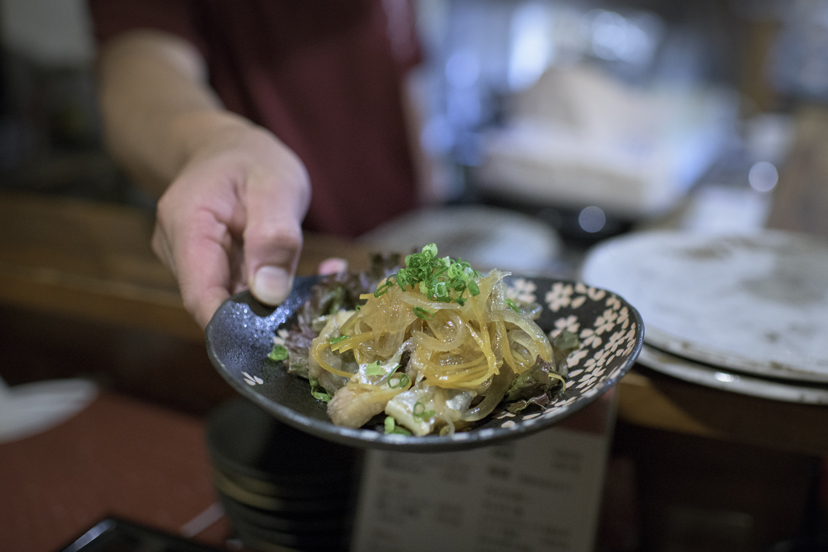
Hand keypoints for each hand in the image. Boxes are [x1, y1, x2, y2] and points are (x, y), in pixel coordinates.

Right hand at [151, 120, 310, 327]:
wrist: (228, 148)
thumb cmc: (251, 160)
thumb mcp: (275, 186)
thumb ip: (274, 237)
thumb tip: (269, 295)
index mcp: (187, 226)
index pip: (201, 296)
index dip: (236, 326)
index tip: (281, 337)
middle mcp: (179, 252)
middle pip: (218, 305)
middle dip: (268, 313)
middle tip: (322, 303)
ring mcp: (192, 264)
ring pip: (233, 303)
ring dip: (277, 301)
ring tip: (323, 278)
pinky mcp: (211, 271)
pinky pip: (241, 293)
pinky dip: (275, 290)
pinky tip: (309, 275)